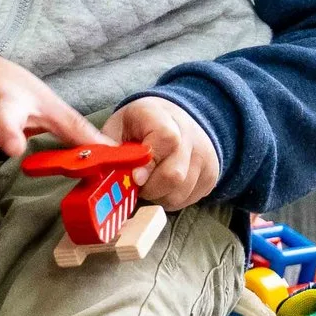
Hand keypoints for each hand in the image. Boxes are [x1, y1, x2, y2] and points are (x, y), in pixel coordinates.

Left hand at [104, 96, 220, 212]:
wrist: (177, 117)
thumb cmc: (140, 125)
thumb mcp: (118, 126)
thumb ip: (110, 148)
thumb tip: (103, 171)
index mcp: (162, 116)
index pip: (166, 140)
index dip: (148, 165)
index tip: (134, 177)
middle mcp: (190, 134)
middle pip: (174, 175)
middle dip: (149, 189)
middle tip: (137, 183)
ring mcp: (205, 156)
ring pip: (180, 193)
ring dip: (159, 197)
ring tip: (150, 182)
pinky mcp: (212, 174)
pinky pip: (188, 200)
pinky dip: (171, 199)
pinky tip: (163, 185)